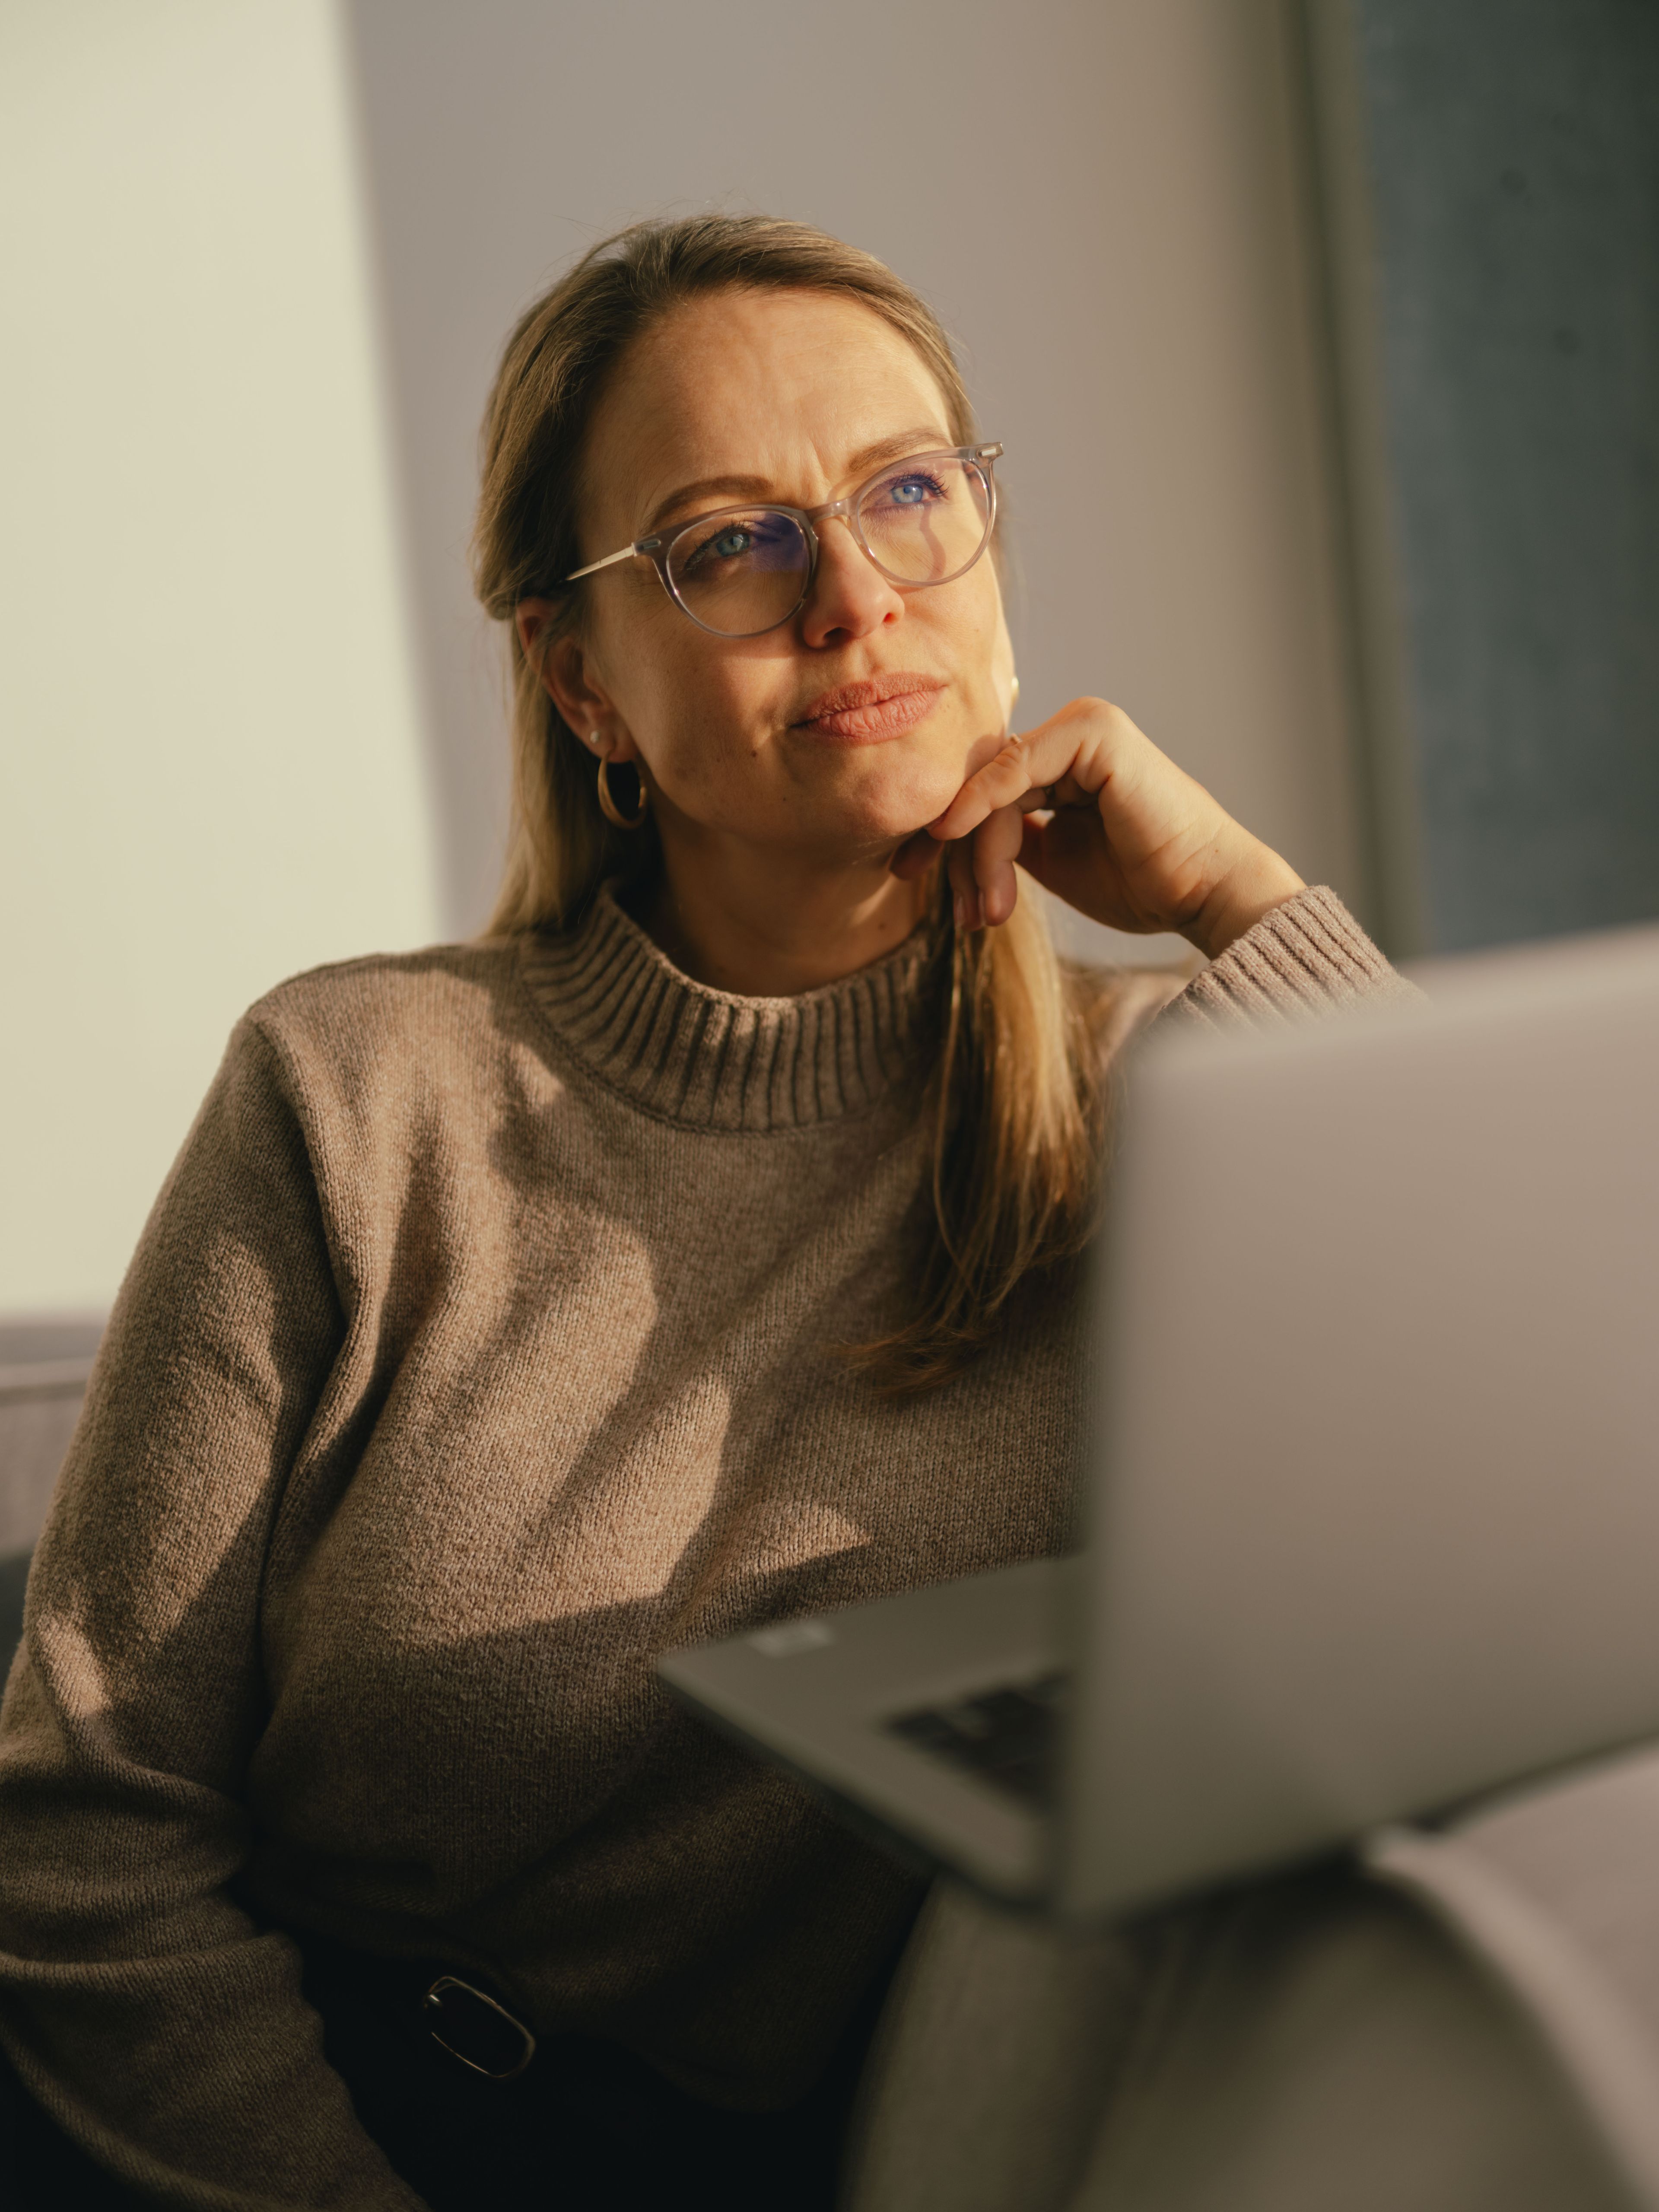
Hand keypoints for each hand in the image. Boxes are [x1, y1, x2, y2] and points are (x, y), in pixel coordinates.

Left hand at [894, 697, 1304, 962]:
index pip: (983, 788)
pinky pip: (1016, 768)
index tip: (908, 874)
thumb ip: (1007, 835)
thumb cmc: (1142, 883)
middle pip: (981, 784)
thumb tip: (949, 833)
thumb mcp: (1052, 859)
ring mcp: (1084, 726)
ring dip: (977, 851)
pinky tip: (948, 834)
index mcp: (1064, 760)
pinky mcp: (1094, 731)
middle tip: (924, 893)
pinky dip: (979, 803)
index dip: (944, 834)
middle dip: (948, 844)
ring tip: (984, 911)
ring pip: (993, 784)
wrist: (1204, 892)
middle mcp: (1072, 735)